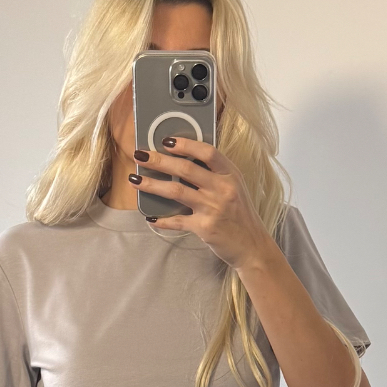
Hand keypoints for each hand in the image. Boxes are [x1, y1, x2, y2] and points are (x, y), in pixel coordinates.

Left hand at [130, 139, 273, 270]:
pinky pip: (177, 220)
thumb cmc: (241, 215)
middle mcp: (222, 188)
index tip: (166, 141)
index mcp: (230, 174)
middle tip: (140, 155)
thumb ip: (215, 174)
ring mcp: (213, 208)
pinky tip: (150, 217)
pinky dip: (162, 220)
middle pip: (186, 168)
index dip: (185, 144)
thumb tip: (184, 161)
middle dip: (159, 160)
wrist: (252, 246)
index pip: (207, 152)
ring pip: (176, 190)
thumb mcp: (235, 188)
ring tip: (135, 180)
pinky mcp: (205, 227)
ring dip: (152, 184)